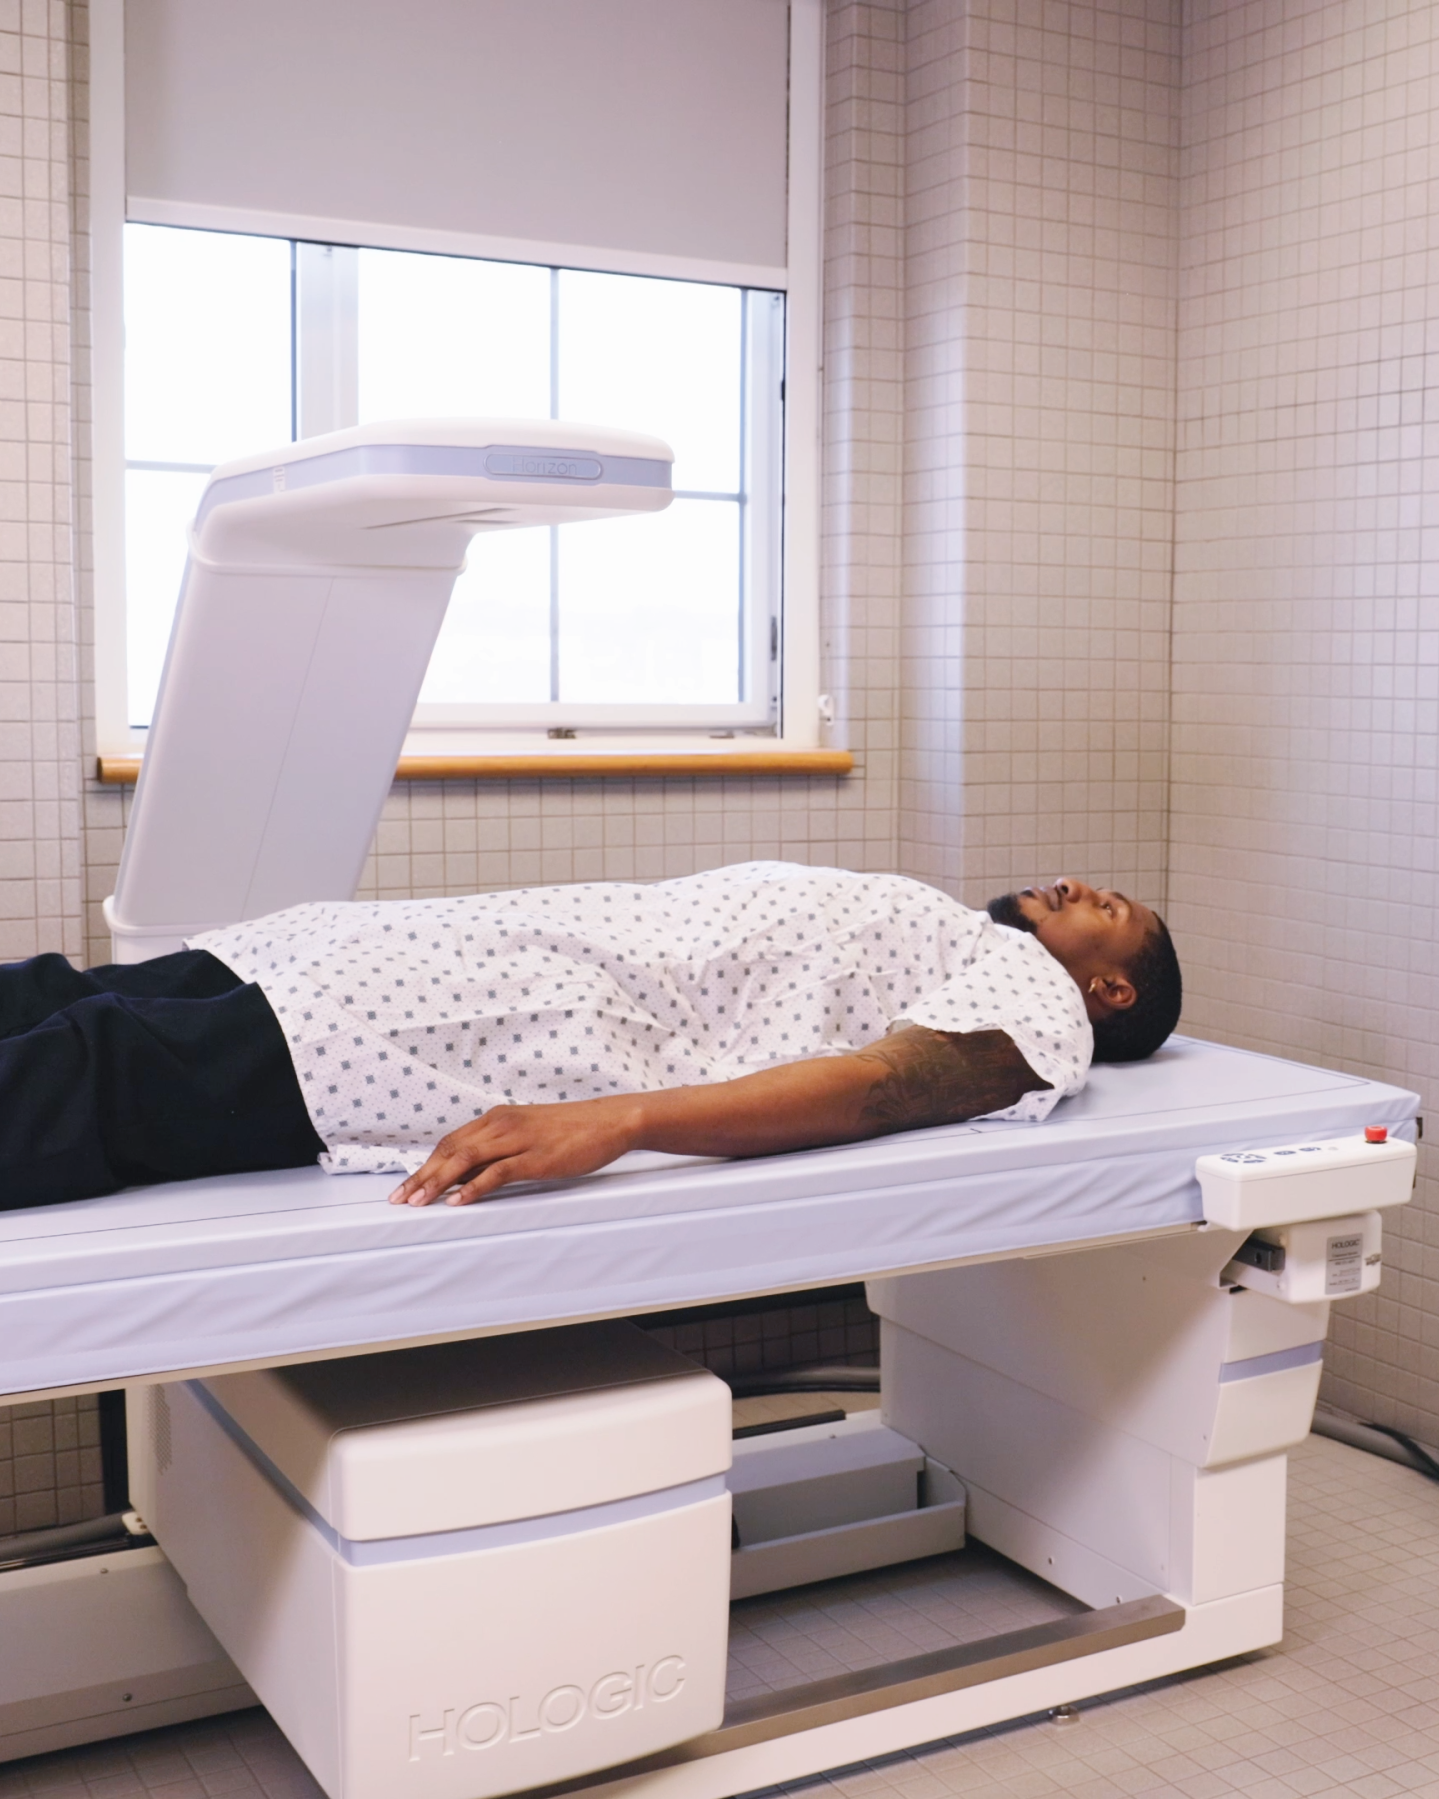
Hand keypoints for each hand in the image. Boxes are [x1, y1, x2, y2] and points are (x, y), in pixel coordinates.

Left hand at [388, 1097, 645, 1206]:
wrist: (610, 1120)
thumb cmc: (572, 1130)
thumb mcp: (529, 1133)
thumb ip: (501, 1148)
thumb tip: (472, 1174)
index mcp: (498, 1119)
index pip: (451, 1142)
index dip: (426, 1165)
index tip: (406, 1185)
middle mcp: (501, 1124)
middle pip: (450, 1150)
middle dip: (422, 1176)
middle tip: (400, 1199)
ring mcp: (518, 1139)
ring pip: (466, 1159)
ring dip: (438, 1182)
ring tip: (419, 1202)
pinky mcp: (535, 1157)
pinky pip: (497, 1172)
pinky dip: (473, 1187)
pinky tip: (459, 1201)